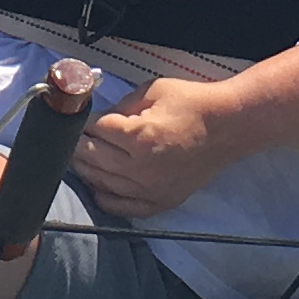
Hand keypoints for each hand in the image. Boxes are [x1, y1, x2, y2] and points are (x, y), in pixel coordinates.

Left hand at [70, 78, 233, 217]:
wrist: (228, 127)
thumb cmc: (192, 104)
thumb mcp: (152, 91)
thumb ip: (121, 106)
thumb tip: (98, 119)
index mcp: (139, 137)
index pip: (94, 131)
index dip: (82, 123)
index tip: (76, 119)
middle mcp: (141, 168)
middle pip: (92, 159)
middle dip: (77, 146)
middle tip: (70, 138)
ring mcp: (150, 189)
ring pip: (102, 184)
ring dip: (85, 170)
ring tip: (78, 158)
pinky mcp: (161, 201)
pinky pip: (123, 207)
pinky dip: (105, 198)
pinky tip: (97, 186)